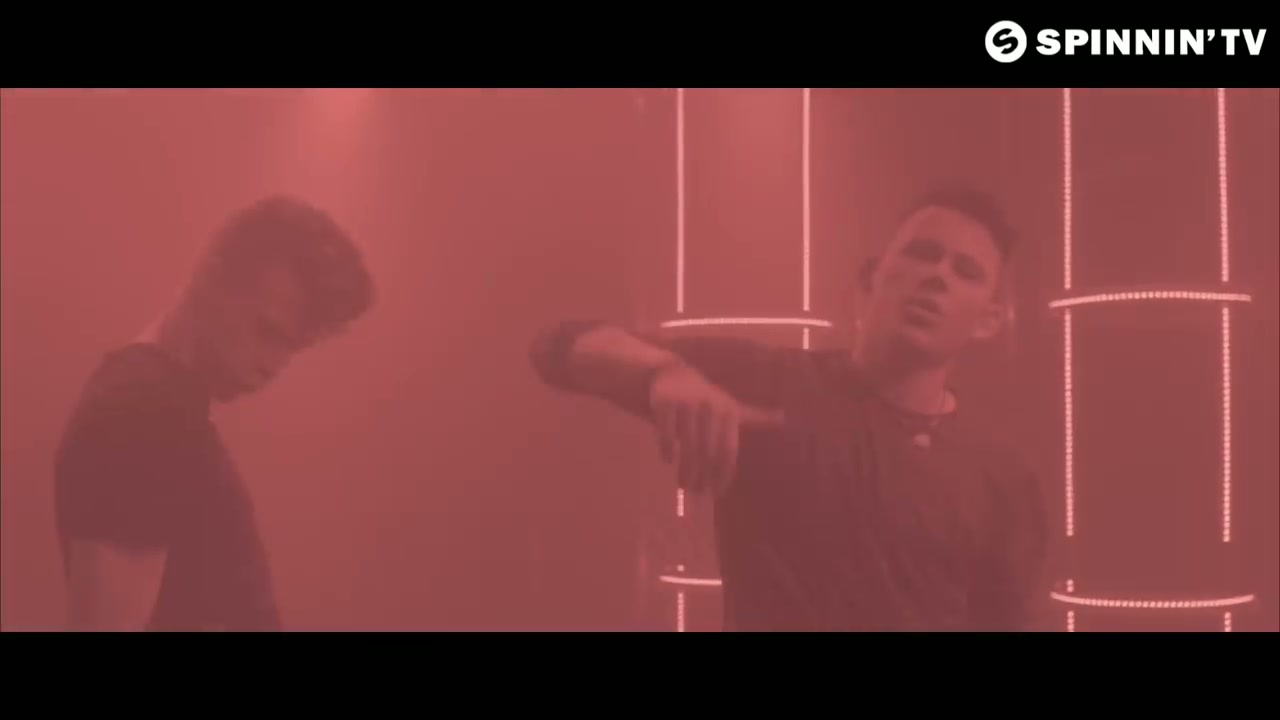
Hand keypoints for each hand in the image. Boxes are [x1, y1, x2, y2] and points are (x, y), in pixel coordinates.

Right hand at [648, 364, 783, 495]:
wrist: (676, 376)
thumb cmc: (709, 400)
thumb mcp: (733, 408)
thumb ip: (757, 417)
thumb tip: (783, 417)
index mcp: (728, 413)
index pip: (727, 451)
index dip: (722, 474)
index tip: (717, 493)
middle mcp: (709, 408)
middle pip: (706, 452)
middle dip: (701, 477)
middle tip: (697, 494)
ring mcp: (686, 405)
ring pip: (686, 446)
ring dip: (684, 470)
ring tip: (683, 485)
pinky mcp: (665, 403)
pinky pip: (665, 432)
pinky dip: (666, 449)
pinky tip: (668, 460)